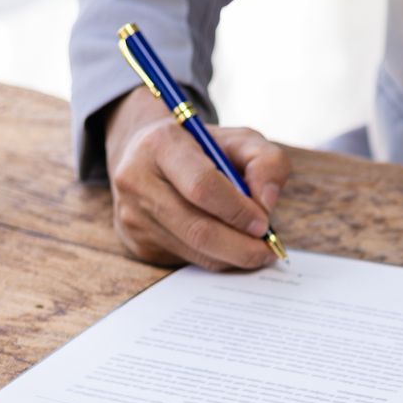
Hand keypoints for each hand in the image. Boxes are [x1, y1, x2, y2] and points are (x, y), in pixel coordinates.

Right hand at [104, 86, 291, 270]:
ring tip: (256, 247)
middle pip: (198, 229)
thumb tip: (267, 203)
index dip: (238, 210)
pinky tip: (229, 246)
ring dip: (234, 256)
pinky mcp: (138, 242)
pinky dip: (217, 259)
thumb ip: (266, 162)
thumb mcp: (240, 140)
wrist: (148, 155)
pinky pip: (187, 261)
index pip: (202, 186)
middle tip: (268, 249)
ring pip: (195, 251)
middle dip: (242, 247)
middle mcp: (138, 180)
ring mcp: (134, 215)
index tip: (264, 223)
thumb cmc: (202, 148)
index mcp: (162, 144)